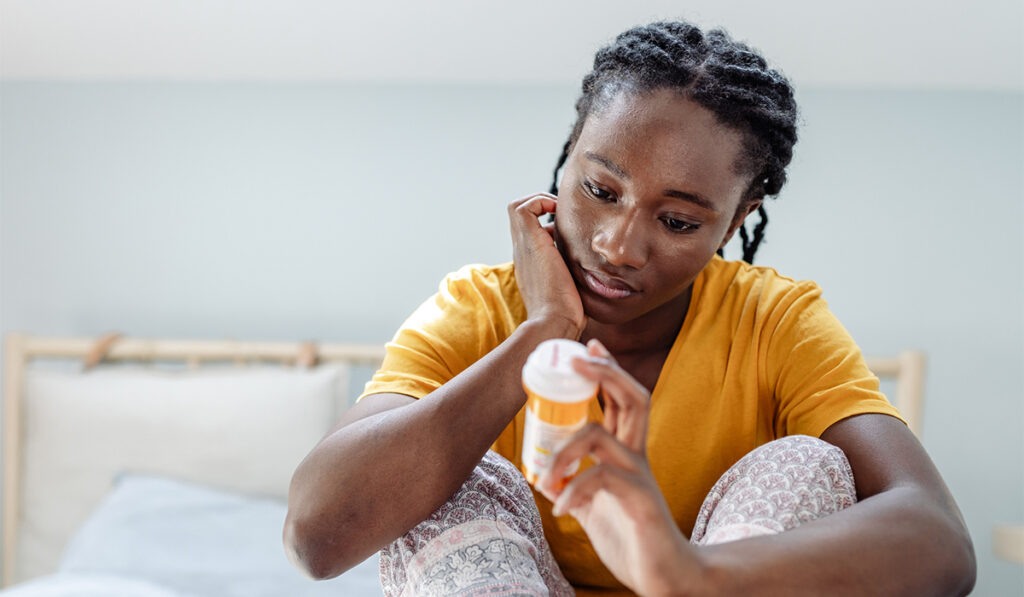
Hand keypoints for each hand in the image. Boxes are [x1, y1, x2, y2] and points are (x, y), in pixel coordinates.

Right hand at [508, 193, 584, 336]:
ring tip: (560, 212)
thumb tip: (594, 266)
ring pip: (518, 207)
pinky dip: (540, 202)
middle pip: (521, 214)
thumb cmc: (567, 312)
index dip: (547, 221)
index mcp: (531, 261)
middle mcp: (523, 251)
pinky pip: (523, 208)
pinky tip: (560, 215)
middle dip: (542, 206)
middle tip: (563, 214)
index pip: (531, 230)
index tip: (567, 228)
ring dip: (539, 201)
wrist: (555, 321)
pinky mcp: (530, 242)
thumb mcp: (571, 286)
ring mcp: (524, 246)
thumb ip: (575, 272)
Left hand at [537, 340, 701, 595]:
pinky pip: (599, 479)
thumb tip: (542, 475)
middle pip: (633, 397)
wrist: (664, 577)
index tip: (589, 345)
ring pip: (601, 435)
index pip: (624, 400)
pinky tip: (560, 509)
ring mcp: (640, 477)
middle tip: (576, 358)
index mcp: (628, 454)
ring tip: (543, 476)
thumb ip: (575, 485)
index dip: (608, 370)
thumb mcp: (595, 505)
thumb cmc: (632, 538)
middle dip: (605, 372)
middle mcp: (637, 457)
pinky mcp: (639, 500)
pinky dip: (572, 491)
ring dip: (562, 451)